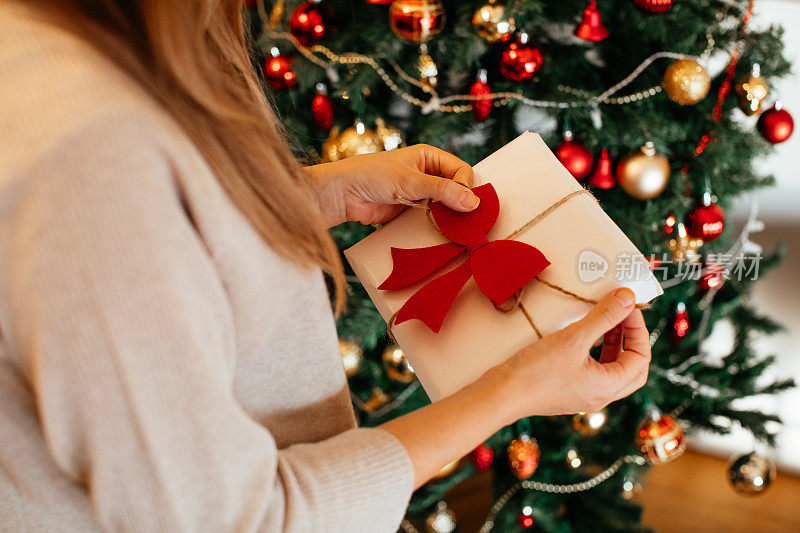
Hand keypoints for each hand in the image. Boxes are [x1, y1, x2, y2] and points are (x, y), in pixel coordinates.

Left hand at [305, 144, 478, 226]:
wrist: (343, 194)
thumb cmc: (373, 175)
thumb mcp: (411, 181)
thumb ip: (443, 191)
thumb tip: (473, 202)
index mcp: (429, 157)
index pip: (461, 170)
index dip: (466, 186)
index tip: (466, 203)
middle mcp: (427, 173)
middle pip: (455, 188)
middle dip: (460, 202)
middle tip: (466, 220)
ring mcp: (419, 193)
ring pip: (445, 205)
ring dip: (450, 216)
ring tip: (457, 229)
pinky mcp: (411, 210)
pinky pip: (431, 217)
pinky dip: (438, 224)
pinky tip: (443, 233)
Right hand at [491, 288, 650, 420]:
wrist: (501, 394)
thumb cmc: (536, 371)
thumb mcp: (574, 338)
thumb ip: (604, 316)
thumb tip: (628, 298)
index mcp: (608, 387)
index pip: (641, 357)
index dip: (638, 329)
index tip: (627, 306)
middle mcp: (600, 395)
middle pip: (632, 367)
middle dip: (630, 339)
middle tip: (622, 315)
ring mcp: (583, 395)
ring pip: (612, 369)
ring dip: (614, 344)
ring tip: (604, 321)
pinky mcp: (567, 390)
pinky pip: (593, 370)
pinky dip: (596, 351)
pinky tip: (582, 336)